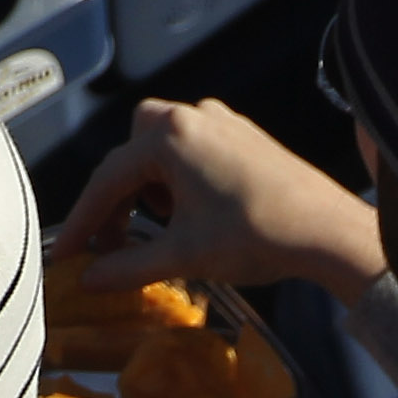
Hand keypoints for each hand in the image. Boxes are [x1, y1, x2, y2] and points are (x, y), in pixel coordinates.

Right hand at [54, 99, 384, 301]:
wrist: (329, 231)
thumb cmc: (258, 235)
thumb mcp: (185, 255)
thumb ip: (129, 266)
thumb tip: (90, 280)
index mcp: (170, 136)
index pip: (108, 179)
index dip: (85, 221)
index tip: (68, 253)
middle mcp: (193, 116)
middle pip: (132, 151)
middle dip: (118, 196)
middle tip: (115, 240)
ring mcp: (223, 122)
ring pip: (164, 147)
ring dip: (150, 186)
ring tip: (161, 228)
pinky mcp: (246, 136)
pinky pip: (195, 149)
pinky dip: (181, 178)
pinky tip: (194, 213)